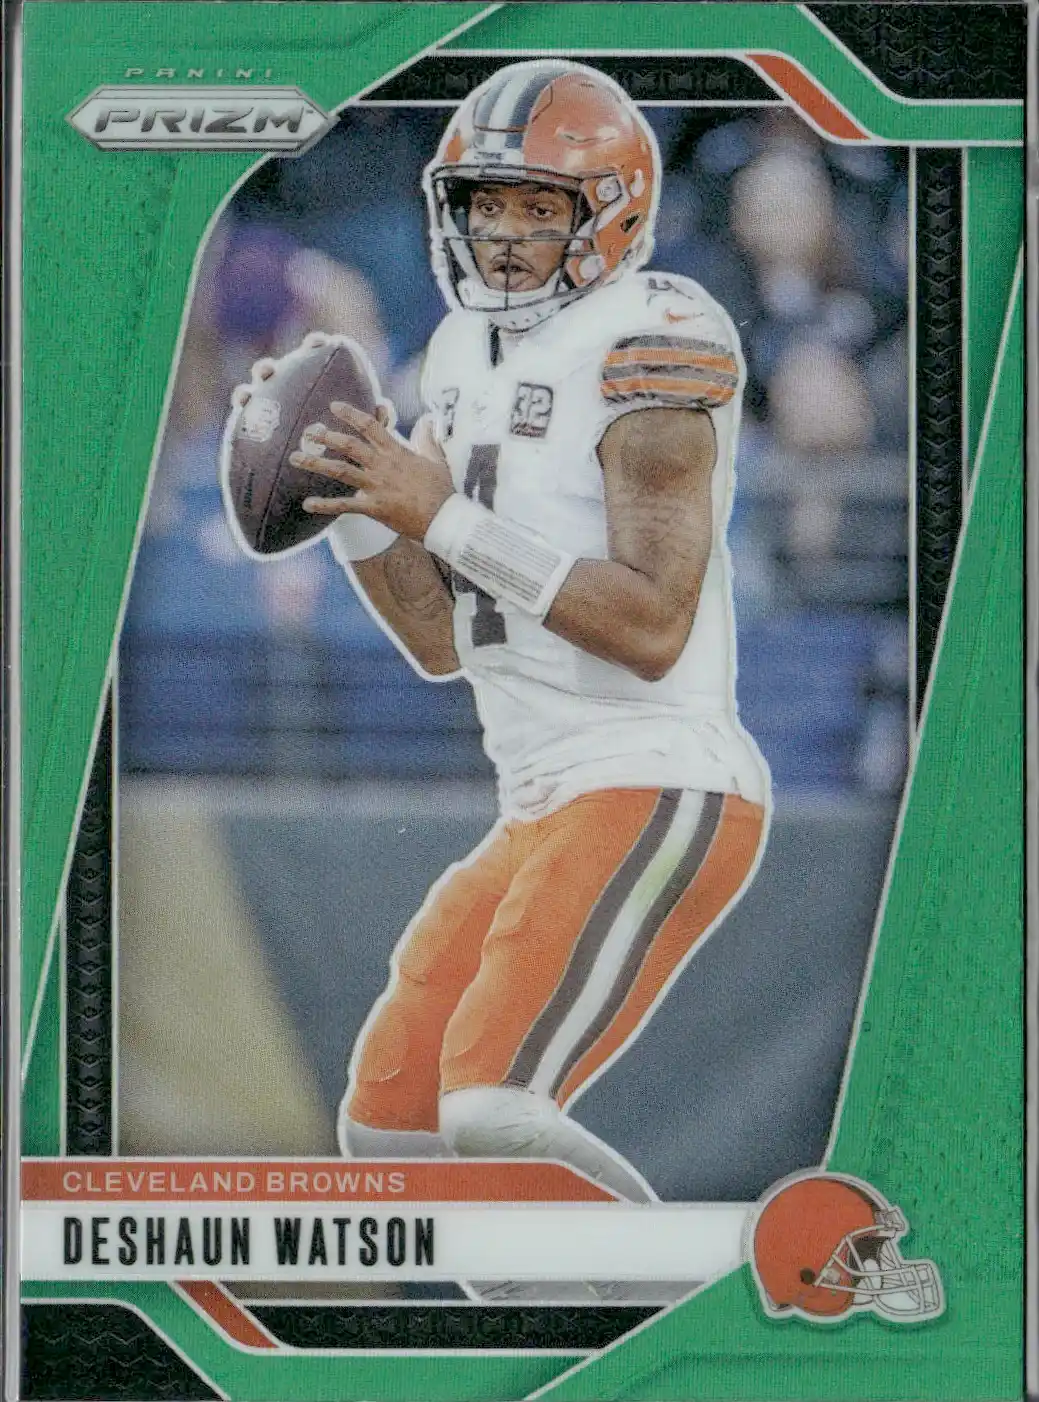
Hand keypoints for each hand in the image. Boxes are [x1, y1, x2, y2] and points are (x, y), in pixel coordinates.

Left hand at [290, 403, 454, 542]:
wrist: (445, 519)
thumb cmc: (442, 491)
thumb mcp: (437, 459)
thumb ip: (427, 439)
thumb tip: (427, 420)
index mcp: (396, 452)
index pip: (370, 426)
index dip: (350, 414)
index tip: (334, 406)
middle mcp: (382, 466)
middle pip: (348, 445)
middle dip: (326, 436)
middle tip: (308, 431)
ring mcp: (376, 486)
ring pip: (340, 470)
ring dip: (316, 464)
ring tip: (295, 458)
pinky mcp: (374, 508)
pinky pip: (344, 506)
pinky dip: (325, 505)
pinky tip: (307, 504)